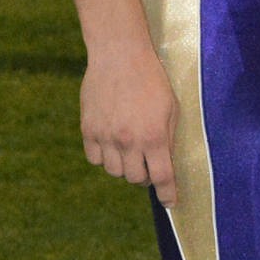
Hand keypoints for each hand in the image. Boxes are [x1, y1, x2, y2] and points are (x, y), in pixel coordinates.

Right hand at [80, 45, 178, 206]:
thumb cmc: (151, 80)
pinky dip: (104, 157)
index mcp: (154, 137)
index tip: (170, 203)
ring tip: (128, 148)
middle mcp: (129, 141)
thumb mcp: (171, 108)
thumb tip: (166, 164)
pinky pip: (95, 159)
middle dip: (145, 174)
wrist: (119, 55)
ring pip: (114, 171)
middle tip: (147, 160)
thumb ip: (168, 138)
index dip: (168, 194)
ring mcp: (106, 136)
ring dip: (124, 166)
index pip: (162, 177)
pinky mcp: (88, 129)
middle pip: (136, 179)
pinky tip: (110, 142)